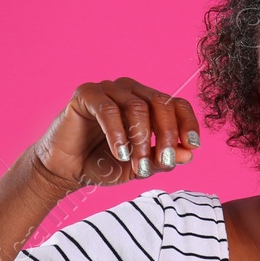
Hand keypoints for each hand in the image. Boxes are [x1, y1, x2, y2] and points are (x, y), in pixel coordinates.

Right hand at [31, 78, 200, 192]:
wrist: (66, 170)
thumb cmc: (104, 164)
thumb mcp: (141, 166)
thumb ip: (163, 158)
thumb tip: (188, 153)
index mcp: (148, 103)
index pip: (177, 104)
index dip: (188, 123)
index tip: (192, 145)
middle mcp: (131, 91)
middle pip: (161, 103)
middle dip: (167, 135)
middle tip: (163, 162)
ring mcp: (109, 89)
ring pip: (137, 107)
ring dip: (142, 140)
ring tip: (139, 166)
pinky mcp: (86, 94)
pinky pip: (108, 110)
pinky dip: (118, 134)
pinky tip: (120, 154)